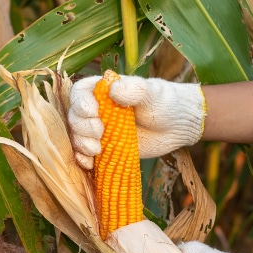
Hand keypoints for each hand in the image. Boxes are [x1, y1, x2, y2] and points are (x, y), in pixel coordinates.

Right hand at [67, 74, 206, 169]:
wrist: (177, 127)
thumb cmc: (165, 103)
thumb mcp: (152, 94)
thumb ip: (135, 89)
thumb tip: (113, 89)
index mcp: (104, 90)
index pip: (80, 92)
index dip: (80, 102)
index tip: (93, 112)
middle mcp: (98, 110)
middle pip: (75, 117)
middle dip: (82, 127)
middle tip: (99, 133)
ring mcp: (100, 131)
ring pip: (78, 137)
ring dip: (81, 144)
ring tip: (97, 150)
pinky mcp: (105, 149)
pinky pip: (86, 155)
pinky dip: (83, 159)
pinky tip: (90, 164)